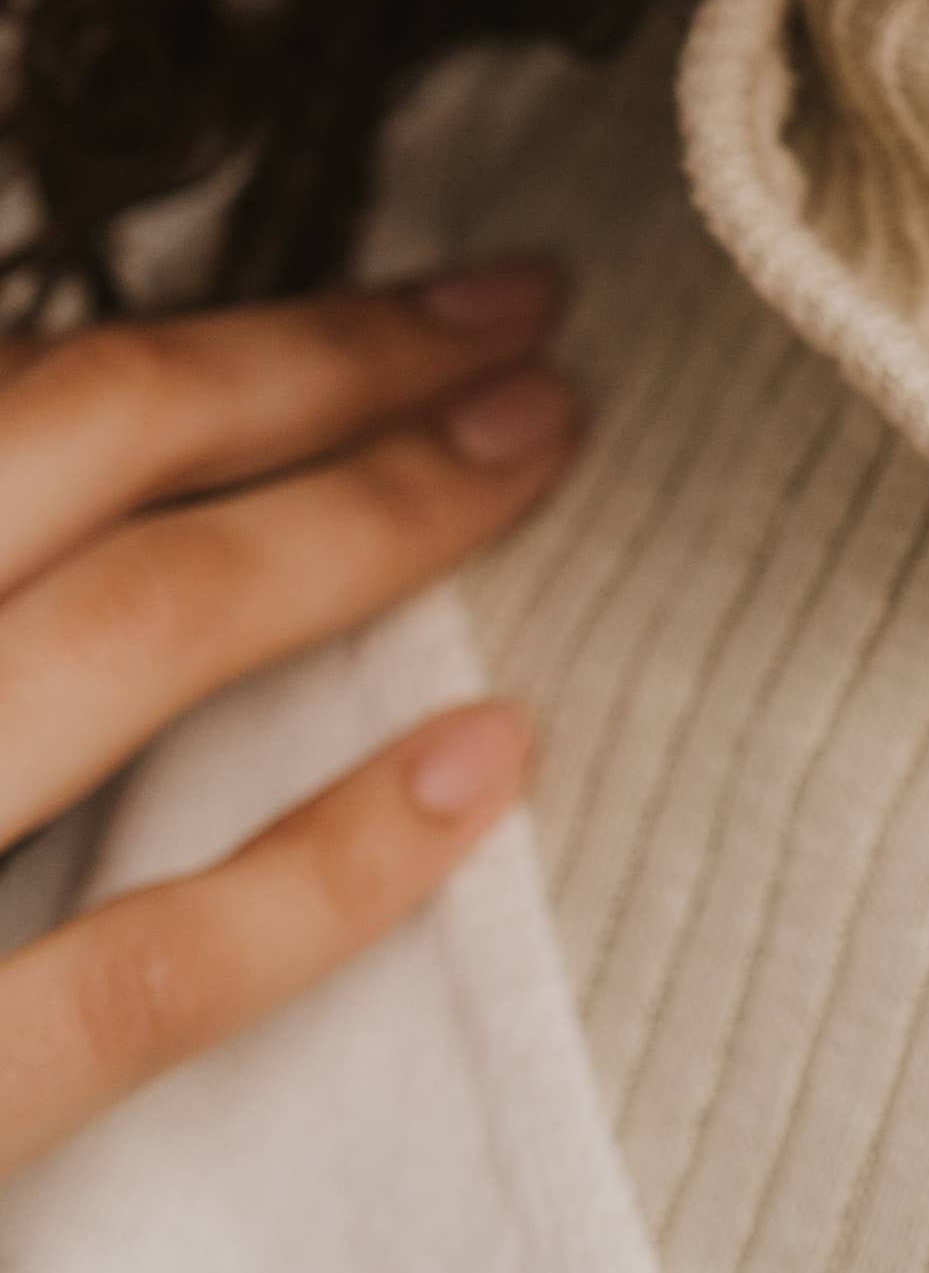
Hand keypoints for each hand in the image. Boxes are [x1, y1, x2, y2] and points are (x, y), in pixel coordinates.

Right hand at [0, 256, 575, 1173]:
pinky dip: (328, 863)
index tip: (380, 301)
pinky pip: (128, 971)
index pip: (10, 403)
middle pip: (88, 443)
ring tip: (532, 450)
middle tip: (518, 317)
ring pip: (136, 634)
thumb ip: (2, 569)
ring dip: (366, 519)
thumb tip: (65, 426)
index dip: (210, 339)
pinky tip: (485, 760)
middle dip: (326, 360)